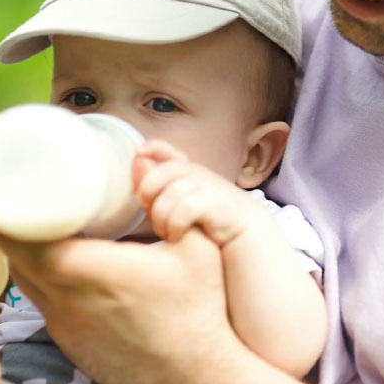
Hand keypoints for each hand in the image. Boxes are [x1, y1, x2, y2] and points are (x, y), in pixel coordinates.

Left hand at [0, 213, 244, 383]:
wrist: (196, 379)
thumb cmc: (200, 312)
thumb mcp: (197, 249)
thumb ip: (171, 202)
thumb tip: (140, 161)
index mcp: (94, 273)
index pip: (27, 246)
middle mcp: (70, 302)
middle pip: (17, 263)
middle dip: (0, 235)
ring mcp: (67, 327)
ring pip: (27, 286)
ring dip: (16, 259)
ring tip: (16, 231)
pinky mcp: (72, 344)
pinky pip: (42, 304)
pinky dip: (36, 282)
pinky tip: (50, 269)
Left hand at [133, 140, 268, 244]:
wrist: (246, 230)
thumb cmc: (210, 216)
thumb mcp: (184, 198)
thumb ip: (161, 186)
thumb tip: (137, 161)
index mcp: (188, 170)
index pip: (166, 150)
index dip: (152, 148)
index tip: (139, 152)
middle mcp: (196, 174)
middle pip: (159, 174)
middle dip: (146, 192)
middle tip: (148, 212)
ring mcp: (205, 186)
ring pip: (167, 197)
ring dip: (160, 218)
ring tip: (165, 231)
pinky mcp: (213, 203)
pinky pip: (182, 211)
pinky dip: (174, 226)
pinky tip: (177, 235)